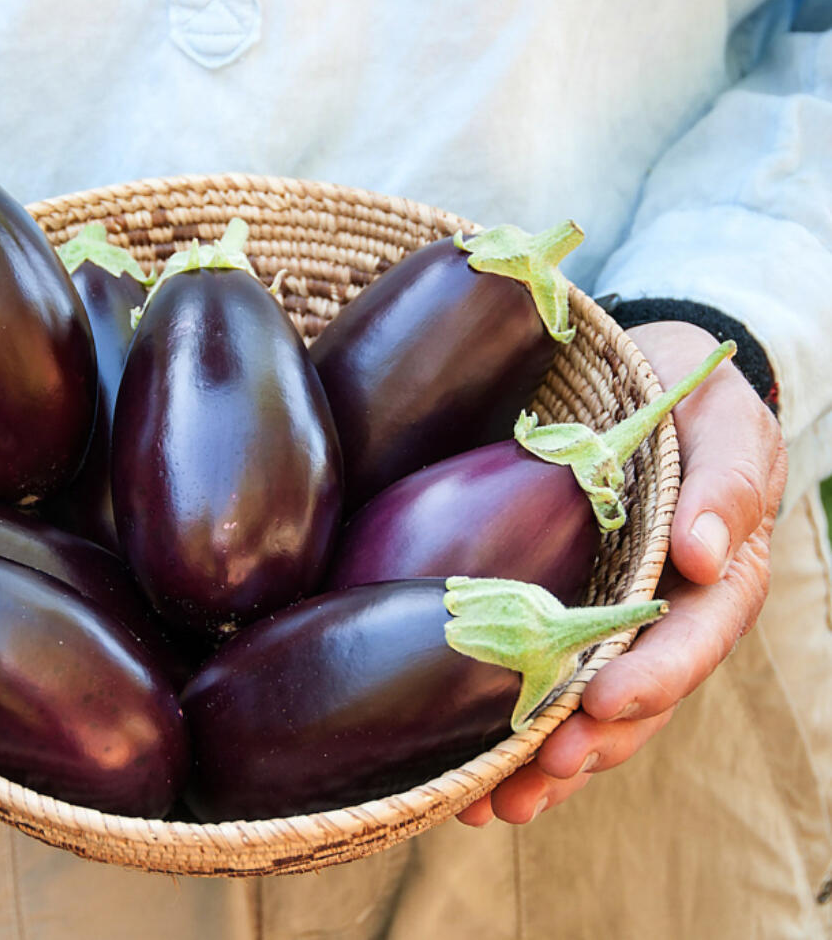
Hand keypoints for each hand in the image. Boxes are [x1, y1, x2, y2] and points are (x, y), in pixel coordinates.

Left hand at [457, 320, 786, 825]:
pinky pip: (538, 681)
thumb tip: (705, 558)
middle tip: (537, 774)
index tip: (603, 702)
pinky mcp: (557, 618)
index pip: (692, 639)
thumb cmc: (688, 401)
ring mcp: (609, 624)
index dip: (653, 677)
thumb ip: (726, 481)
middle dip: (588, 742)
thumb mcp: (725, 423)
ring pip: (585, 710)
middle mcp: (662, 615)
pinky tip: (463, 772)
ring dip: (543, 762)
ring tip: (491, 804)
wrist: (632, 385)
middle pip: (636, 697)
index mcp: (715, 578)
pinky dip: (506, 731)